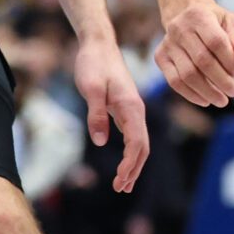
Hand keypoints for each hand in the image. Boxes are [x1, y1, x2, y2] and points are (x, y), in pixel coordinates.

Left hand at [74, 34, 148, 193]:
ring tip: (123, 184)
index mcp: (131, 106)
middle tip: (120, 188)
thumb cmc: (93, 63)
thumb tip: (101, 142)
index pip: (136, 142)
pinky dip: (130, 152)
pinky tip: (123, 162)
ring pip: (139, 142)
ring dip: (133, 164)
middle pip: (142, 147)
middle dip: (134, 169)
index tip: (119, 179)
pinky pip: (132, 135)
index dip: (130, 163)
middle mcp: (135, 110)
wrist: (97, 44)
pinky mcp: (124, 108)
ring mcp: (131, 109)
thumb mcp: (91, 88)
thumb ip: (96, 114)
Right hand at [155, 1, 233, 107]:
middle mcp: (179, 28)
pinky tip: (205, 100)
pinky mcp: (160, 57)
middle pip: (201, 60)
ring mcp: (168, 43)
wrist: (183, 13)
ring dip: (207, 91)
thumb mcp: (230, 21)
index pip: (216, 41)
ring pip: (187, 74)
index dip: (228, 60)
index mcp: (199, 16)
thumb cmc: (214, 20)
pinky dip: (191, 95)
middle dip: (221, 80)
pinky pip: (174, 81)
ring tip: (222, 100)